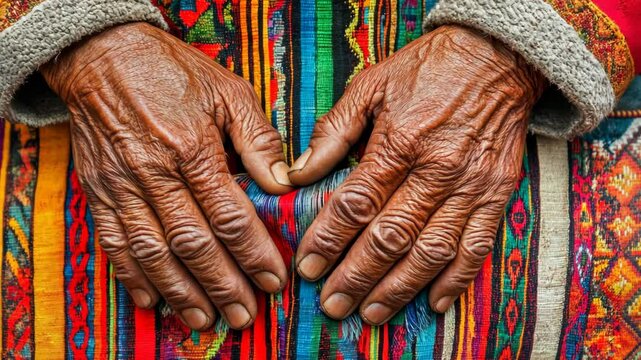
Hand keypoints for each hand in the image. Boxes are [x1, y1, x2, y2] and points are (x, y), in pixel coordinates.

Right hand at [42, 22, 291, 329]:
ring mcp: (123, 187)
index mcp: (193, 150)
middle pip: (193, 244)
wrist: (105, 57)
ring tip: (205, 320)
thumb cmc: (174, 73)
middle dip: (222, 285)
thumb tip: (284, 184)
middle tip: (244, 316)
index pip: (230, 216)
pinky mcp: (100, 192)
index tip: (273, 282)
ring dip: (181, 292)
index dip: (253, 254)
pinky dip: (133, 277)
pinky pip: (114, 243)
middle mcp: (155, 175)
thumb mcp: (229, 93)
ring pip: (153, 253)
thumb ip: (259, 140)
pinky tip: (153, 300)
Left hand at [289, 25, 544, 323]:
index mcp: (399, 141)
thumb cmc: (425, 70)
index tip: (308, 269)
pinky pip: (477, 245)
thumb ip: (332, 132)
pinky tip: (434, 303)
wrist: (495, 57)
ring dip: (398, 288)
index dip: (328, 242)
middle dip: (357, 277)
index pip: (356, 205)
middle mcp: (436, 170)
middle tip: (333, 306)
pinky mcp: (497, 193)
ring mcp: (470, 185)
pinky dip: (457, 280)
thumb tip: (297, 175)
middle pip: (390, 237)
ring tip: (371, 314)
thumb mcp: (370, 86)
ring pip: (431, 251)